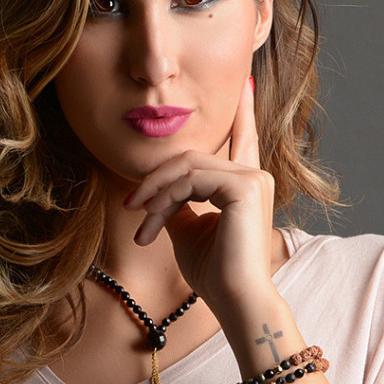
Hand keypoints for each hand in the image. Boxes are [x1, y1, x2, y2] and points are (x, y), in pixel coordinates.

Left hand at [124, 76, 277, 311]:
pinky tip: (153, 219)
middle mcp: (253, 177)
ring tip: (140, 222)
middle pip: (192, 159)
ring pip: (187, 168)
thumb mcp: (188, 232)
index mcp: (245, 185)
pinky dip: (166, 198)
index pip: (243, 139)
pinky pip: (191, 180)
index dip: (242, 112)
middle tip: (130, 206)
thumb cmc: (214, 274)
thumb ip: (178, 205)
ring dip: (155, 194)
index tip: (243, 83)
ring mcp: (252, 179)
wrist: (235, 300)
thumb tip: (158, 193)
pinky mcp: (244, 187)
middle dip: (156, 181)